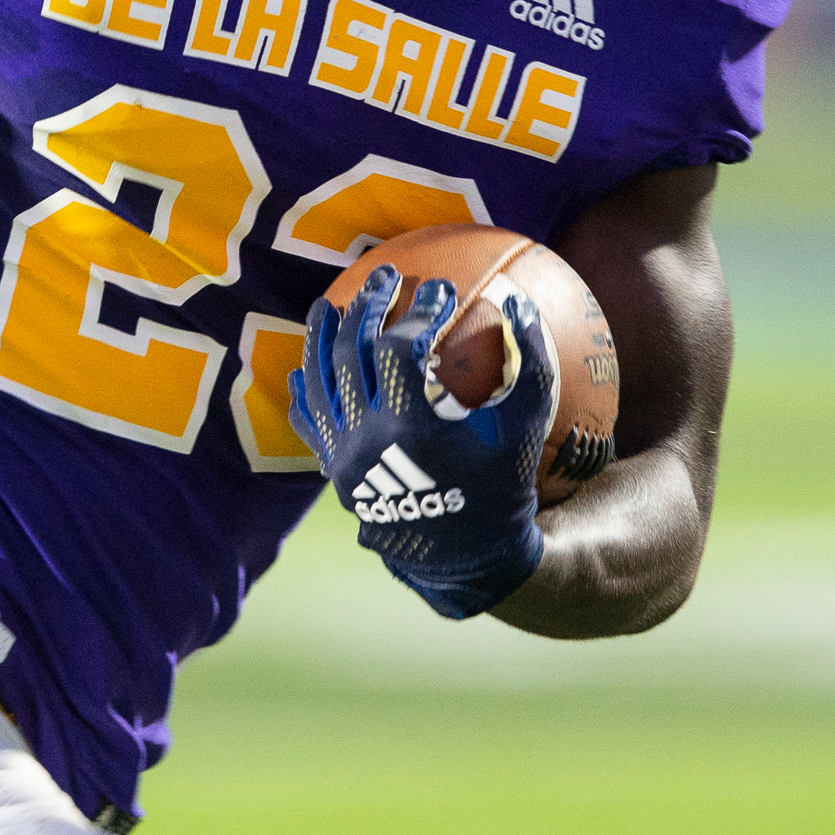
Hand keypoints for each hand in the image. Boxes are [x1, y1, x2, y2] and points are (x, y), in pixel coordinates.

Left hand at [287, 263, 555, 619]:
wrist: (466, 560)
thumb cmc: (503, 490)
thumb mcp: (526, 431)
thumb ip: (529, 367)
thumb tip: (520, 304)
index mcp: (409, 427)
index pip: (399, 347)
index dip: (418, 311)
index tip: (441, 289)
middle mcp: (365, 440)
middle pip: (350, 352)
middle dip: (368, 305)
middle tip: (387, 275)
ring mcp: (343, 457)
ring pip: (319, 382)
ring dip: (322, 337)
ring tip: (330, 303)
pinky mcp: (334, 472)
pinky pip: (308, 423)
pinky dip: (305, 390)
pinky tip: (305, 365)